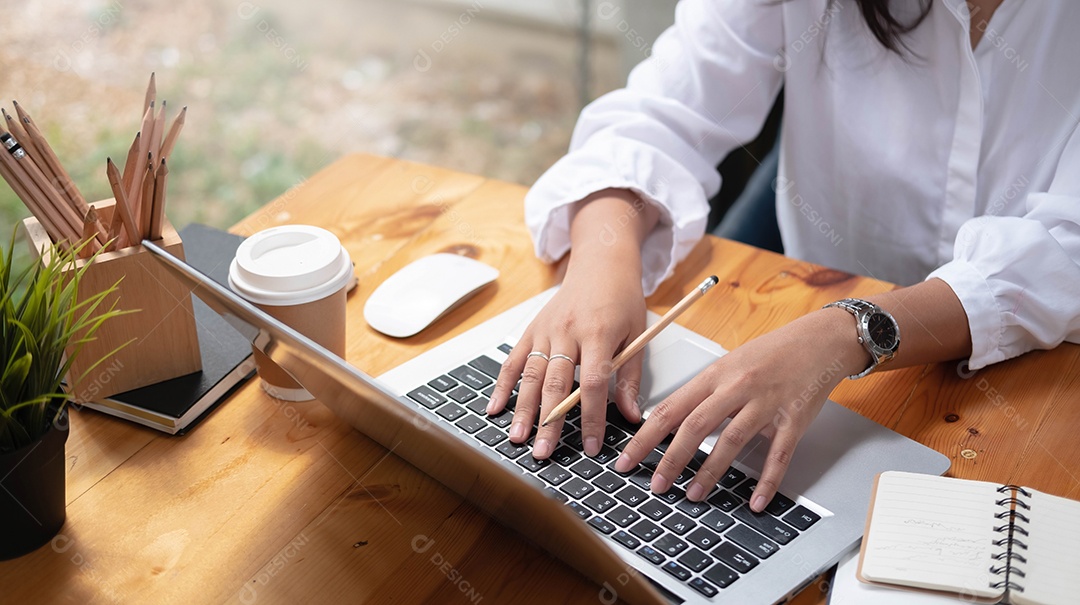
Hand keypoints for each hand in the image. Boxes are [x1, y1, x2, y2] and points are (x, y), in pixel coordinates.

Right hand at [487, 190, 659, 458]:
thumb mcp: (637, 335)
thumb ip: (630, 377)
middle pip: (555, 383)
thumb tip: (631, 416)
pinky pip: (514, 360)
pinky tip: (495, 407)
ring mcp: (545, 330)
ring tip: (517, 437)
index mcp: (598, 333)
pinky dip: (503, 385)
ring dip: (522, 409)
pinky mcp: (532, 329)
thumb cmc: (622, 298)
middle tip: (544, 452)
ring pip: (531, 375)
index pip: (592, 383)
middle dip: (548, 422)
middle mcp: (567, 332)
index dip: (591, 417)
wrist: (600, 263)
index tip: (591, 446)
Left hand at [614, 308, 869, 511]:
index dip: (645, 437)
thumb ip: (703, 392)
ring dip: (709, 472)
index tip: (627, 459)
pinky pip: (778, 455)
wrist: (820, 340)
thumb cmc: (772, 352)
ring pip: (732, 441)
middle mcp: (737, 387)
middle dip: (670, 459)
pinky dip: (767, 481)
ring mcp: (766, 403)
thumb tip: (669, 420)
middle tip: (655, 486)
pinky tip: (755, 501)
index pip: (670, 408)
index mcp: (715, 374)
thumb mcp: (729, 363)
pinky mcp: (794, 419)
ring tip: (693, 495)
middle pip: (695, 426)